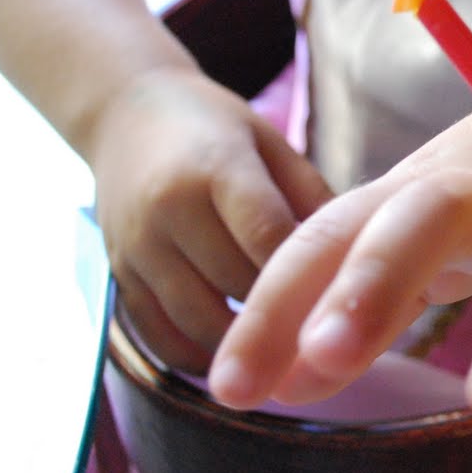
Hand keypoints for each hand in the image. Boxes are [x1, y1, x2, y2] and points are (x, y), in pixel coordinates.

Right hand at [89, 67, 332, 370]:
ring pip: (197, 320)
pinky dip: (199, 357)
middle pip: (235, 283)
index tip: (344, 301)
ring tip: (289, 355)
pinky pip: (159, 336)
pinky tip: (237, 357)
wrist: (126, 115)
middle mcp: (168, 210)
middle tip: (328, 337)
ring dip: (245, 345)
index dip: (306, 272)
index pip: (266, 232)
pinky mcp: (118, 275)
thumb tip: (353, 257)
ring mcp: (137, 247)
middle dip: (284, 312)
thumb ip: (310, 196)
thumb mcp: (270, 142)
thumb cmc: (215, 129)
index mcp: (215, 167)